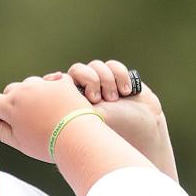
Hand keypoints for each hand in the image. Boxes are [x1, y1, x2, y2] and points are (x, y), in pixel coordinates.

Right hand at [0, 75, 90, 162]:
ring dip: (33, 95)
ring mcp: (44, 84)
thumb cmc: (46, 144)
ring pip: (31, 85)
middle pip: (10, 91)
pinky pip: (52, 82)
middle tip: (26, 121)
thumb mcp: (19, 143)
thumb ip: (0, 131)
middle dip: (14, 102)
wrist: (77, 137)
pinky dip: (53, 91)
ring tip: (45, 114)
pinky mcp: (62, 81)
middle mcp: (24, 90)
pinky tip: (58, 105)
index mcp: (10, 106)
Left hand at [62, 59, 175, 177]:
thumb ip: (72, 101)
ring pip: (96, 66)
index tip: (70, 88)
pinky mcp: (117, 80)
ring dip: (107, 80)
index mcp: (71, 107)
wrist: (145, 129)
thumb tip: (50, 79)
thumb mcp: (88, 118)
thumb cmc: (113, 130)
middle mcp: (83, 96)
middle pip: (77, 70)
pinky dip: (120, 76)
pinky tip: (126, 93)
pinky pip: (112, 65)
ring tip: (114, 99)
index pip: (60, 83)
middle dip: (90, 80)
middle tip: (97, 99)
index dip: (63, 80)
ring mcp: (101, 87)